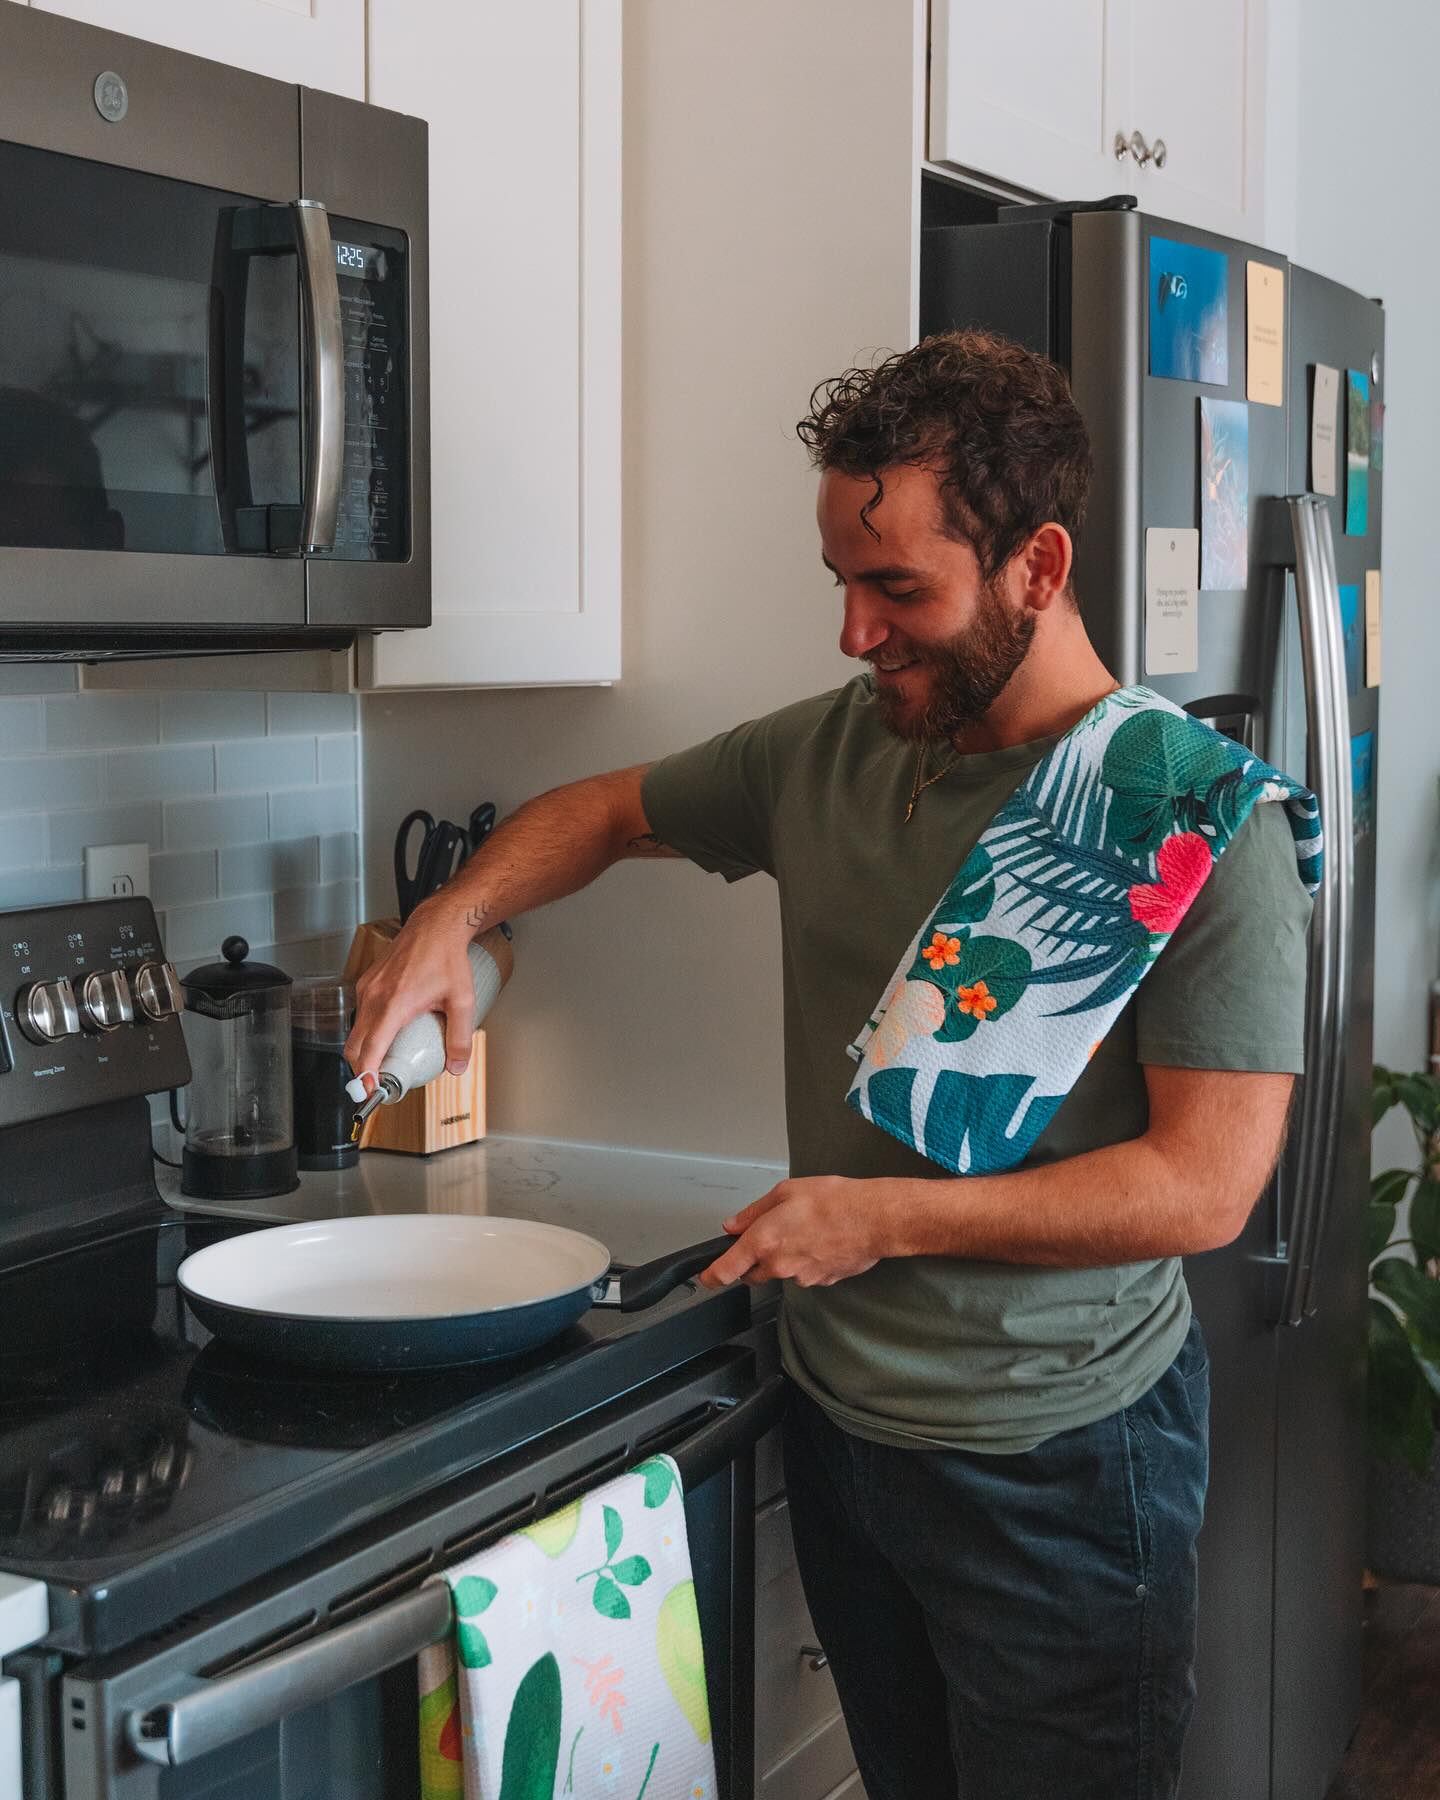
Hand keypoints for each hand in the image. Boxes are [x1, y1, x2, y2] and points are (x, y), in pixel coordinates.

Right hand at [343, 899, 476, 1088]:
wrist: (435, 926)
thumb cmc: (446, 957)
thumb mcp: (462, 1001)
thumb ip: (460, 1038)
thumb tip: (457, 1067)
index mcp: (394, 1005)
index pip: (369, 1050)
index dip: (366, 1076)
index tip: (370, 1091)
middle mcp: (374, 997)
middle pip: (354, 1046)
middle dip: (361, 1070)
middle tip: (378, 1085)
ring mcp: (367, 988)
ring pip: (355, 1031)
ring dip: (363, 1051)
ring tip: (383, 1064)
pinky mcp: (367, 982)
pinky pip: (360, 1014)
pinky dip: (367, 1032)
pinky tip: (386, 1036)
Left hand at [697, 1177, 885, 1289]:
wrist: (874, 1219)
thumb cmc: (834, 1201)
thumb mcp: (785, 1192)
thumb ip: (753, 1212)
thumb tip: (734, 1224)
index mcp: (764, 1241)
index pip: (726, 1270)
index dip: (711, 1277)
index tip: (706, 1277)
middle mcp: (779, 1265)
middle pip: (753, 1273)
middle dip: (754, 1259)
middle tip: (771, 1234)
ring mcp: (801, 1277)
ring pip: (781, 1273)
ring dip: (784, 1258)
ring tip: (805, 1231)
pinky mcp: (821, 1281)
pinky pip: (804, 1274)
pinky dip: (806, 1261)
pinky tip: (821, 1241)